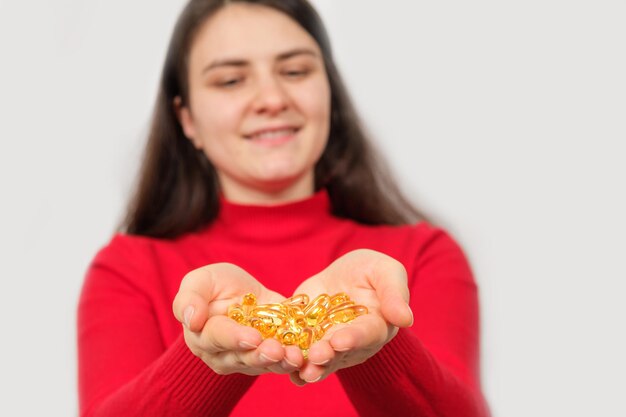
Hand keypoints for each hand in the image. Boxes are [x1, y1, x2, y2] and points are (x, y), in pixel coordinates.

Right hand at [172, 263, 304, 375]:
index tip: (251, 336)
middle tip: (276, 350)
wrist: (244, 293)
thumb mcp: (200, 281)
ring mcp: (247, 361)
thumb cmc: (216, 286)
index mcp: (203, 336)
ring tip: (294, 356)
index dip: (234, 338)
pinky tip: (305, 356)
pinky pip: (282, 363)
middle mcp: (223, 355)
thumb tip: (189, 319)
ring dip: (281, 362)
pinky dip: (294, 360)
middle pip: (242, 358)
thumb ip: (189, 297)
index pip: (217, 338)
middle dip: (261, 354)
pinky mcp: (270, 360)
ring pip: (264, 364)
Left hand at [289, 249, 412, 384]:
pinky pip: (297, 352)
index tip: (341, 340)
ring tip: (297, 368)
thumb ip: (394, 294)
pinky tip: (275, 362)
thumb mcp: (386, 272)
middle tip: (315, 356)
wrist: (346, 274)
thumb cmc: (372, 272)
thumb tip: (406, 319)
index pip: (366, 334)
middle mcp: (352, 343)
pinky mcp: (306, 339)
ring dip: (307, 365)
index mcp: (376, 326)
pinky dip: (287, 359)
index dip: (354, 338)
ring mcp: (328, 344)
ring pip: (318, 360)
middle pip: (340, 353)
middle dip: (327, 355)